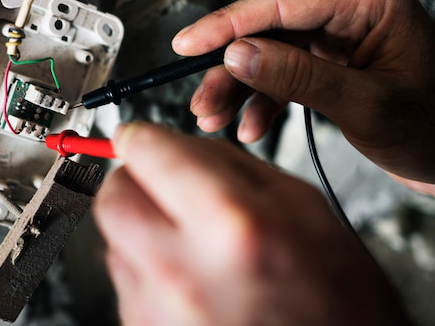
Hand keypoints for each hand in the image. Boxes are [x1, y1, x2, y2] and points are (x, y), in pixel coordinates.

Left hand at [94, 123, 407, 325]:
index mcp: (233, 226)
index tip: (142, 139)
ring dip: (142, 227)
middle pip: (112, 198)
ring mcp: (157, 311)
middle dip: (131, 179)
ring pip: (115, 241)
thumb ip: (232, 165)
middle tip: (157, 183)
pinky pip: (127, 283)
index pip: (148, 154)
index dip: (142, 138)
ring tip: (190, 242)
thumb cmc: (335, 305)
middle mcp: (183, 272)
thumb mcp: (305, 209)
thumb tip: (176, 147)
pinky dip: (148, 270)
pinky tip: (190, 278)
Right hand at [172, 0, 434, 184]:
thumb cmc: (430, 128)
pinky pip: (283, 73)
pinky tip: (249, 126)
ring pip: (269, 53)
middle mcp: (351, 9)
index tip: (187, 44)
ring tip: (214, 118)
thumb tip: (237, 54)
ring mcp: (339, 34)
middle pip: (269, 29)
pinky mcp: (329, 58)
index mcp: (370, 0)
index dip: (227, 24)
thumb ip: (298, 77)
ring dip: (239, 88)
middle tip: (201, 102)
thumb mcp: (364, 105)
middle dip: (230, 69)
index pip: (282, 3)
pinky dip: (263, 100)